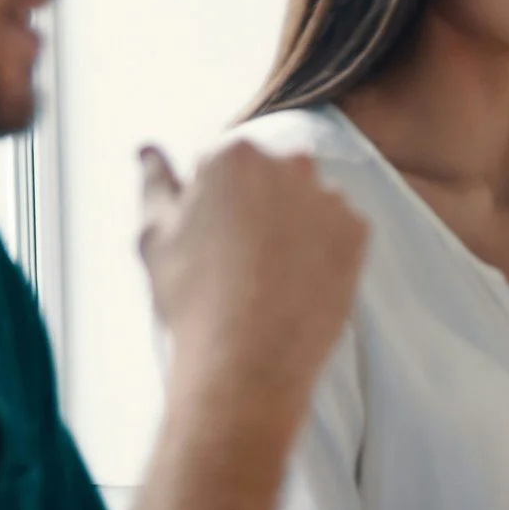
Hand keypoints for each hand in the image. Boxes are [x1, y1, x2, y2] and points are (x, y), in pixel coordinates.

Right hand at [140, 141, 366, 400]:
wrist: (248, 360)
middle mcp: (289, 163)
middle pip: (271, 175)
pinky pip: (339, 231)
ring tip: (269, 274)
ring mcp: (330, 197)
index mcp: (234, 153)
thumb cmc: (192, 297)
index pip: (223, 163)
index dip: (212, 203)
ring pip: (308, 201)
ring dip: (294, 224)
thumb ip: (156, 182)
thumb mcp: (155, 235)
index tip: (211, 239)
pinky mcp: (359, 231)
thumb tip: (149, 149)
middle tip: (239, 257)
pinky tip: (299, 281)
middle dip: (256, 204)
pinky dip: (322, 250)